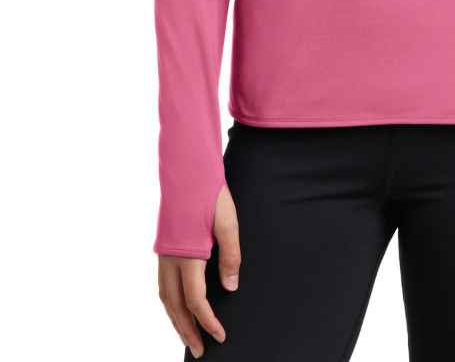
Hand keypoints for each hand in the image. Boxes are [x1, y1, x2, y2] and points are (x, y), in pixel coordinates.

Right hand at [157, 183, 240, 357]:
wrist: (187, 170)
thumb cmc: (209, 194)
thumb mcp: (227, 222)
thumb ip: (230, 256)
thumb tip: (230, 288)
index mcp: (187, 254)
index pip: (195, 300)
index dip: (208, 321)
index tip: (220, 336)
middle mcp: (171, 258)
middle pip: (175, 306)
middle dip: (187, 330)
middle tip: (200, 350)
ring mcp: (164, 254)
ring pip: (166, 297)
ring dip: (176, 319)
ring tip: (188, 336)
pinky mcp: (164, 247)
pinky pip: (163, 284)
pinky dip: (170, 302)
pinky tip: (178, 306)